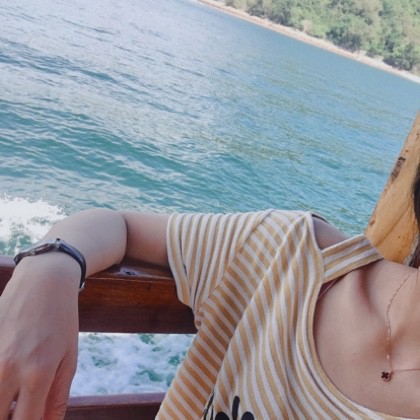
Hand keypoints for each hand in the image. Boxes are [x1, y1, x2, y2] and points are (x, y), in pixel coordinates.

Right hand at [0, 255, 79, 419]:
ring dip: (1, 401)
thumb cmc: (61, 319)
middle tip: (21, 407)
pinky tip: (7, 378)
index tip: (31, 419)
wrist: (43, 281)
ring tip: (14, 392)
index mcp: (37, 373)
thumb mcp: (69, 358)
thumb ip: (57, 398)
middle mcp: (7, 369)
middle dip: (10, 417)